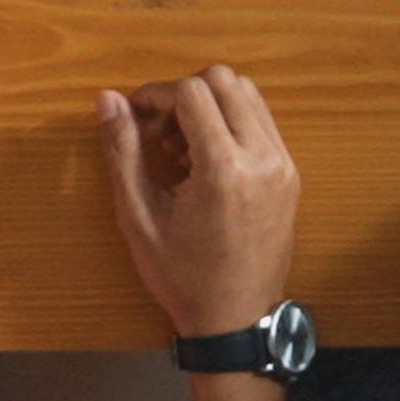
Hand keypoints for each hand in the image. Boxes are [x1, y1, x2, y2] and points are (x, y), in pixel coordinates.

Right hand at [97, 65, 301, 339]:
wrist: (236, 320)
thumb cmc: (183, 277)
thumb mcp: (139, 217)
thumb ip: (122, 152)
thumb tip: (108, 99)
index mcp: (224, 169)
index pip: (193, 91)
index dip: (156, 95)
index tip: (136, 119)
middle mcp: (263, 158)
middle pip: (225, 80)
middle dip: (184, 94)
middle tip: (158, 133)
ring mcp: (283, 165)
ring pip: (248, 94)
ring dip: (210, 105)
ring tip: (180, 148)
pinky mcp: (291, 174)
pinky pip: (262, 122)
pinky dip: (231, 123)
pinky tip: (205, 160)